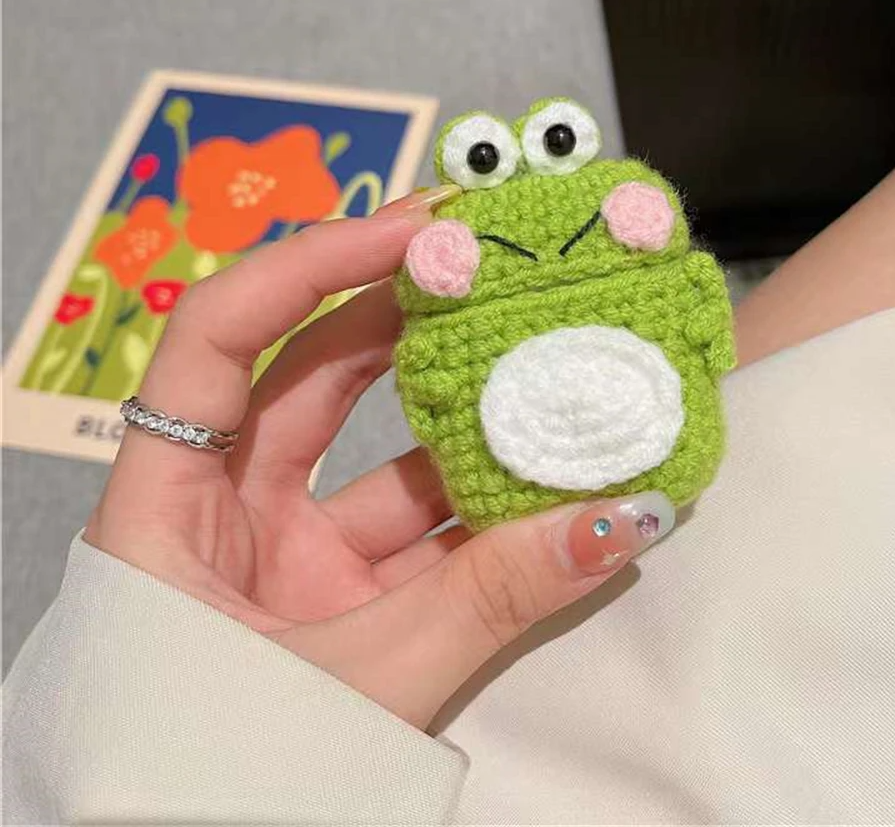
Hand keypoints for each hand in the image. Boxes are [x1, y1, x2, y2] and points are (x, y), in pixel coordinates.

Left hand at [85, 192, 672, 728]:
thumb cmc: (221, 780)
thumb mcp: (360, 681)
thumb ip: (489, 601)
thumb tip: (616, 520)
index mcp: (170, 506)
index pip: (218, 338)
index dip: (307, 267)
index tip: (408, 231)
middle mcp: (224, 509)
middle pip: (308, 371)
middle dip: (400, 310)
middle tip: (485, 255)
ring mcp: (286, 551)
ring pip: (377, 453)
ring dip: (460, 413)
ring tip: (538, 352)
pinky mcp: (339, 592)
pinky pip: (416, 527)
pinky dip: (480, 503)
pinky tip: (549, 474)